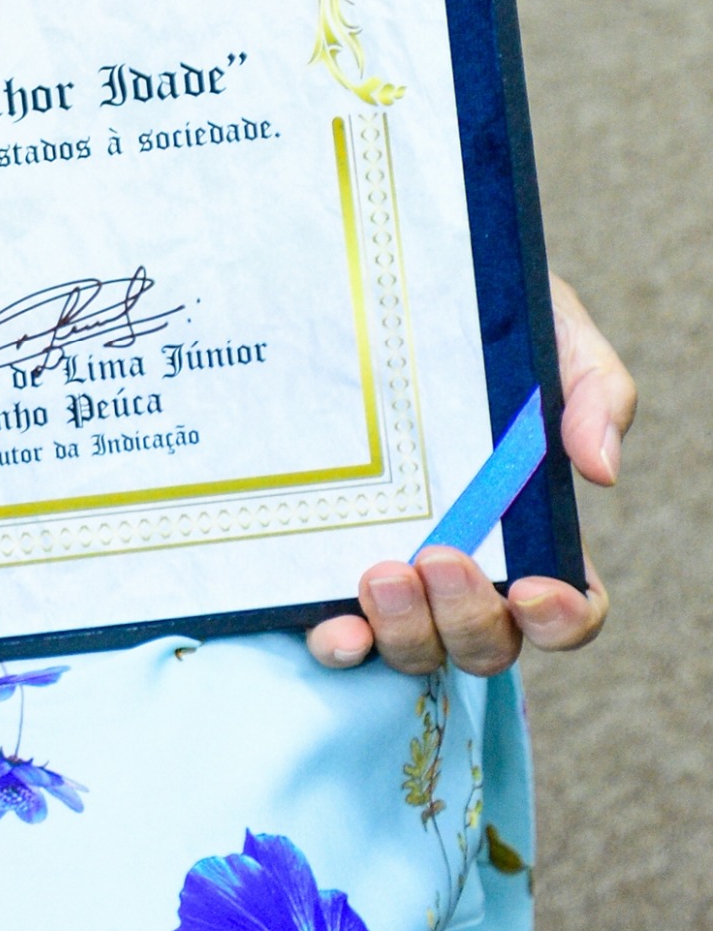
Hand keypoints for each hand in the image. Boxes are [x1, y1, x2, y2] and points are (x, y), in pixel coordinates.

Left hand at [308, 275, 632, 673]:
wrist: (382, 283)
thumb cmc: (486, 317)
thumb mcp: (552, 334)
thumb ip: (596, 389)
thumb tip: (600, 467)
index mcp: (532, 526)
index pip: (568, 607)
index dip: (562, 619)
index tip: (535, 590)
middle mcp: (469, 564)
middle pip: (488, 641)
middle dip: (470, 617)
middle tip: (440, 557)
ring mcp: (400, 573)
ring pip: (420, 647)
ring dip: (408, 631)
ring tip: (381, 573)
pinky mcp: (330, 566)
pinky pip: (344, 637)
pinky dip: (345, 647)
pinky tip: (336, 628)